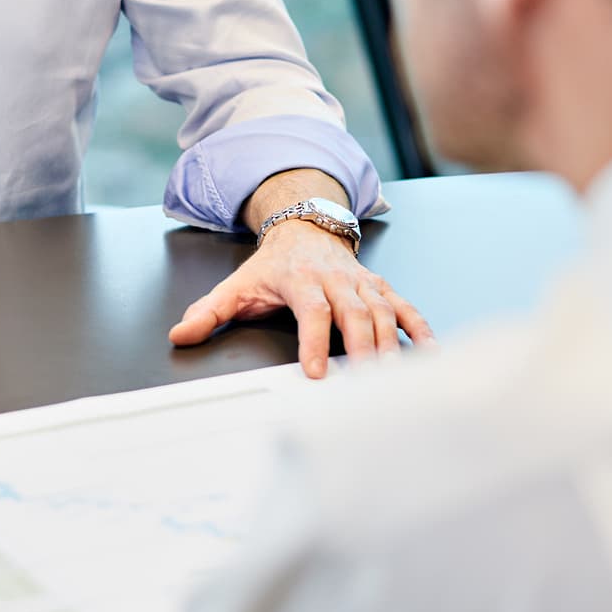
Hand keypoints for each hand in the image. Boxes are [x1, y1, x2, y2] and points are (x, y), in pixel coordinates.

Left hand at [168, 220, 434, 377]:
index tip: (317, 372)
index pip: (312, 311)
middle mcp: (336, 279)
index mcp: (300, 280)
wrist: (304, 228)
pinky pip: (405, 307)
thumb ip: (209, 311)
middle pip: (355, 313)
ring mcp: (362, 283)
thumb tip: (180, 335)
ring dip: (391, 345)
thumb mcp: (237, 284)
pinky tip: (430, 354)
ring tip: (395, 379)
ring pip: (383, 313)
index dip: (315, 341)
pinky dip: (420, 329)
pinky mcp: (380, 287)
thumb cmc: (273, 266)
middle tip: (365, 383)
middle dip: (361, 348)